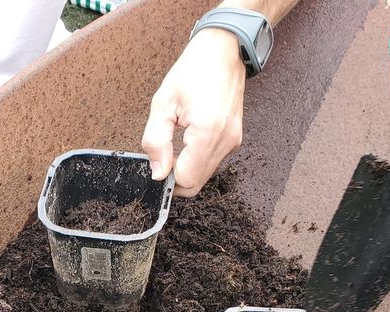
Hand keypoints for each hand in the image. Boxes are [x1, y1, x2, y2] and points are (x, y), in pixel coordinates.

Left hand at [142, 27, 246, 196]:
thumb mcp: (163, 103)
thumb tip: (157, 173)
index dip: (167, 177)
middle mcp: (225, 141)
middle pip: (196, 184)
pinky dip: (197, 160)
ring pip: (204, 176)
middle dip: (176, 178)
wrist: (223, 50)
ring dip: (186, 168)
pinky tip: (188, 140)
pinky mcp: (234, 139)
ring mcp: (233, 141)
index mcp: (207, 132)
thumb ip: (155, 141)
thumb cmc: (194, 70)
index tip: (158, 161)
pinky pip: (212, 162)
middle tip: (163, 156)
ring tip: (177, 142)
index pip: (185, 180)